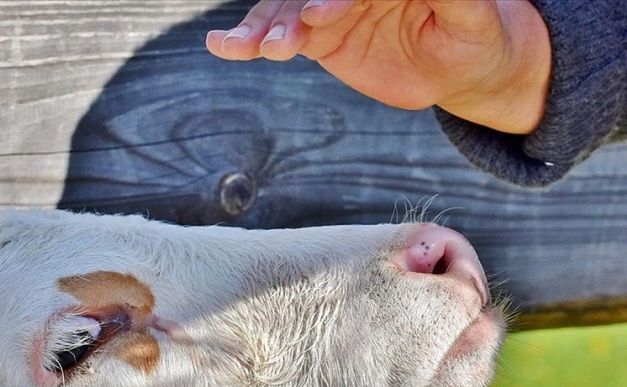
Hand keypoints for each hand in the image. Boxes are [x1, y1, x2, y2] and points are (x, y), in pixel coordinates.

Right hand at [206, 0, 550, 133]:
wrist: (458, 68)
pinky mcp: (318, 35)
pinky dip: (250, 40)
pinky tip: (224, 45)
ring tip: (242, 47)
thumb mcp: (471, 16)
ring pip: (287, 10)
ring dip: (263, 28)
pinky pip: (279, 35)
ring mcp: (332, 6)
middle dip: (291, 14)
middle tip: (280, 41)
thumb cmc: (474, 37)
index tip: (317, 17)